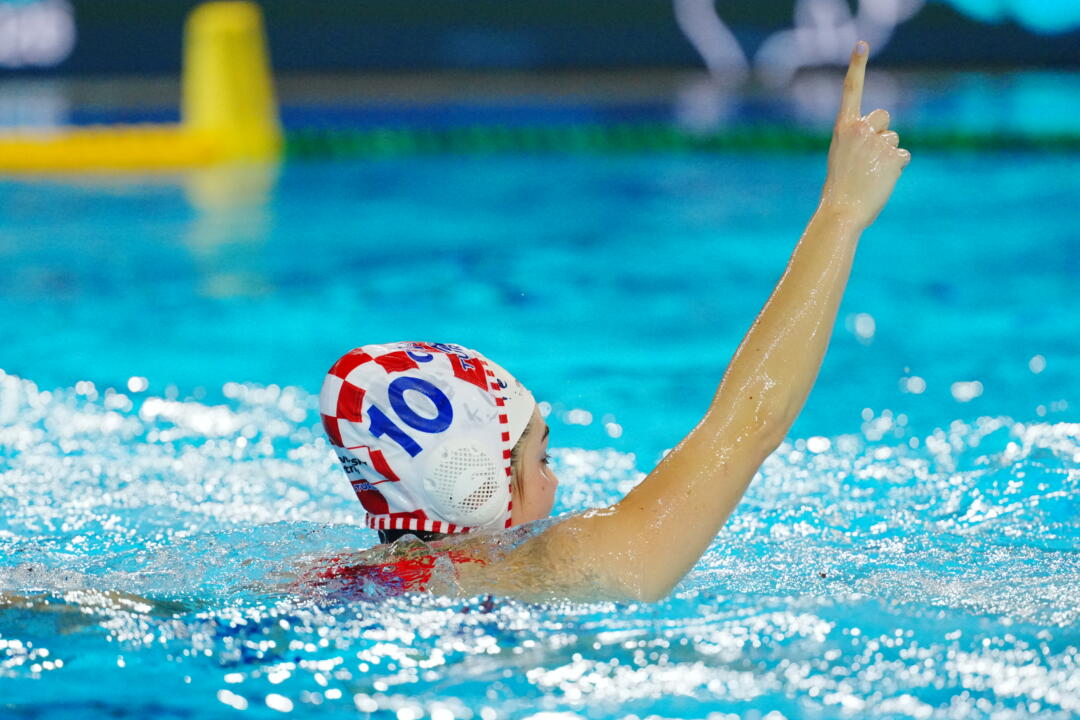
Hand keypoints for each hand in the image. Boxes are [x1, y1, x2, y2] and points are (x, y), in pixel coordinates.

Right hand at [821, 41, 909, 228]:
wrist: (842, 211)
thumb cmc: (838, 189)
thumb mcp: (841, 157)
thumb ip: (858, 141)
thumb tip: (885, 143)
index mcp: (843, 128)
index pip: (851, 91)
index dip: (857, 66)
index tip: (861, 45)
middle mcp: (861, 130)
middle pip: (884, 117)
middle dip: (882, 131)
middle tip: (870, 156)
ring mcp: (878, 142)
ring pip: (894, 140)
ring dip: (888, 155)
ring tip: (872, 174)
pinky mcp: (894, 156)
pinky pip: (902, 156)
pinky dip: (896, 168)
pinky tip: (881, 180)